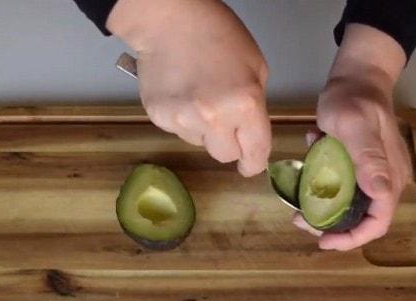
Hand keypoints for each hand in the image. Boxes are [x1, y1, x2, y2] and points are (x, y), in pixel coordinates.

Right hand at [107, 0, 270, 176]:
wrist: (169, 21)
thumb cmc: (217, 35)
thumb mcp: (255, 67)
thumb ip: (255, 106)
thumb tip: (250, 134)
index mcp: (245, 105)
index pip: (255, 153)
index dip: (254, 162)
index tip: (251, 164)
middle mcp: (213, 118)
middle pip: (225, 156)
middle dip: (229, 144)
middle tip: (225, 121)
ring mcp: (183, 120)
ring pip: (200, 143)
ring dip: (204, 129)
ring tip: (199, 97)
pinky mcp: (159, 118)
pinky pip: (178, 132)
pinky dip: (183, 119)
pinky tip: (182, 94)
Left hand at [293, 24, 412, 250]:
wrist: (355, 76)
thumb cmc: (354, 99)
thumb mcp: (355, 127)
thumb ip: (368, 159)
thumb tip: (380, 194)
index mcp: (389, 177)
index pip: (378, 222)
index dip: (352, 238)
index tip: (323, 240)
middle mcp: (384, 181)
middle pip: (361, 219)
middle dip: (331, 226)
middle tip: (300, 219)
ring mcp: (372, 174)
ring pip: (348, 205)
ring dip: (322, 206)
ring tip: (298, 201)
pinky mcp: (358, 166)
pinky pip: (341, 185)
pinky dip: (323, 181)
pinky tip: (311, 158)